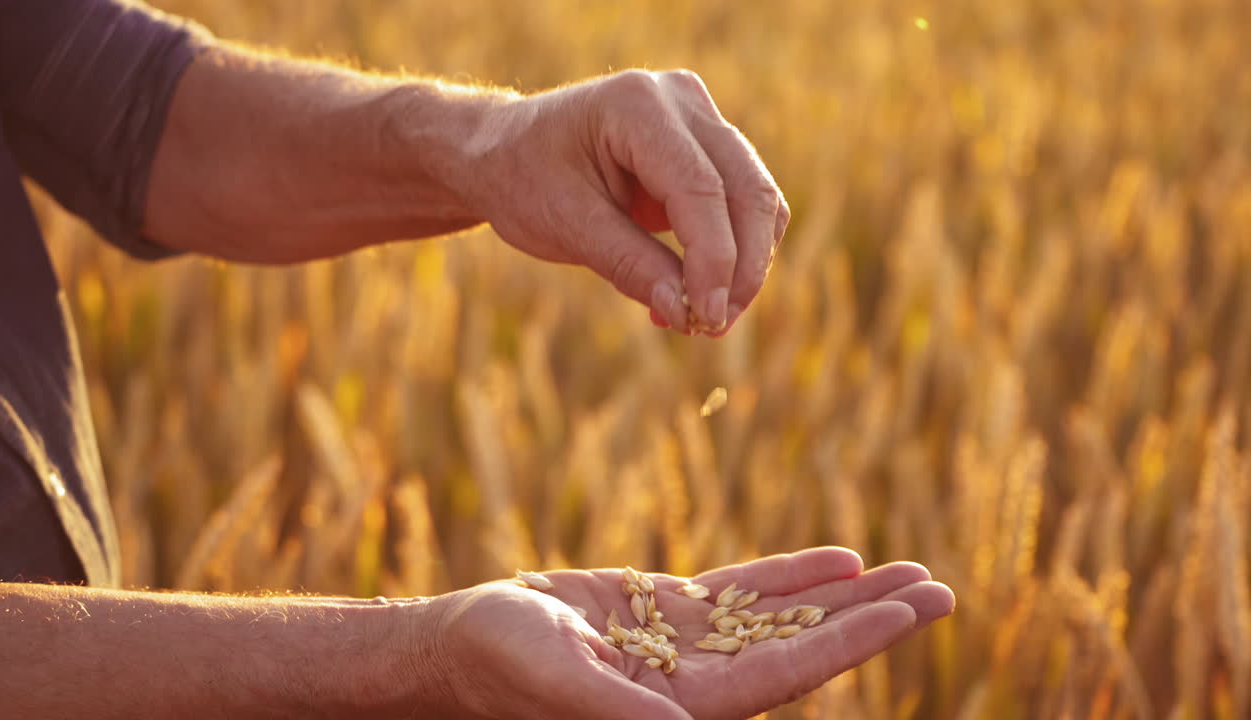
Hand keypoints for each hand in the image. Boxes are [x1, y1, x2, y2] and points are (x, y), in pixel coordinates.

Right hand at [426, 547, 953, 718]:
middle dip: (870, 617)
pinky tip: (836, 561)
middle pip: (804, 644)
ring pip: (782, 615)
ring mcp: (688, 646)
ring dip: (841, 594)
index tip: (912, 609)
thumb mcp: (562, 680)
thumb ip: (626, 710)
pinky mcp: (667, 614)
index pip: (789, 670)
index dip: (854, 639)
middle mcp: (701, 682)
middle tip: (938, 588)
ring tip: (903, 569)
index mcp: (686, 708)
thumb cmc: (500, 666)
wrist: (463, 644)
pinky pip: (742, 591)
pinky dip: (790, 577)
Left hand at [465, 69, 790, 335]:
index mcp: (636, 104)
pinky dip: (732, 252)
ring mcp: (699, 116)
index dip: (714, 259)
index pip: (701, 188)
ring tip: (702, 318)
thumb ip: (631, 266)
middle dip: (741, 267)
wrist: (503, 152)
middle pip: (746, 189)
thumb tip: (689, 314)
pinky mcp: (706, 145)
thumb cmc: (524, 180)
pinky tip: (693, 293)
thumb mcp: (567, 226)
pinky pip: (742, 202)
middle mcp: (679, 98)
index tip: (709, 318)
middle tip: (714, 327)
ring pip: (756, 197)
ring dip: (744, 264)